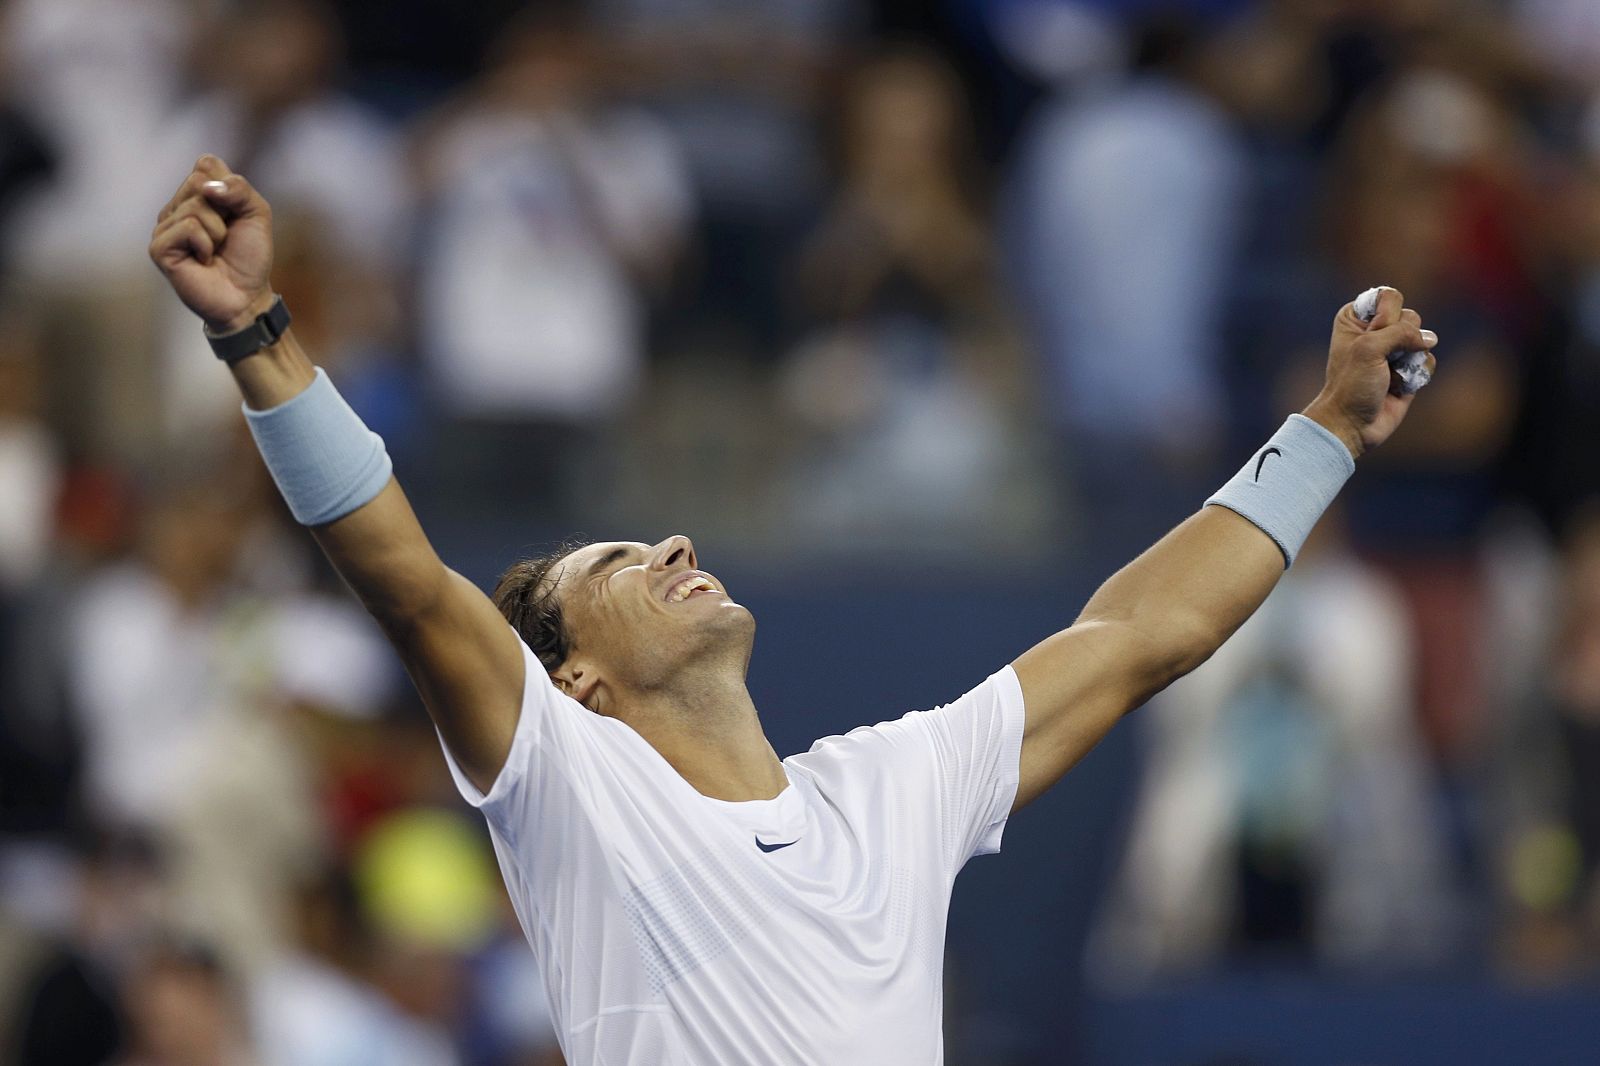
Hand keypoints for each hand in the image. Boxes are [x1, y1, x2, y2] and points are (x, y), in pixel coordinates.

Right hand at [149, 155, 274, 333]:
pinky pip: (187, 227)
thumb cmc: (250, 256)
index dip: (229, 186)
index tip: (236, 213)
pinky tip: (204, 260)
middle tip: (226, 236)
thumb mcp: (257, 213)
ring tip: (215, 251)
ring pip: (195, 207)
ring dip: (218, 231)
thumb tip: (207, 188)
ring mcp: (164, 227)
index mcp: (196, 195)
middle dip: (225, 210)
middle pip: (199, 182)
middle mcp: (176, 207)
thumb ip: (240, 189)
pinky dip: (205, 244)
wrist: (246, 296)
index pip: (205, 164)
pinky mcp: (159, 247)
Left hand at [1303, 286, 1437, 457]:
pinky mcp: (1408, 369)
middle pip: (1411, 316)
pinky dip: (1419, 373)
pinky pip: (1428, 360)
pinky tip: (1400, 386)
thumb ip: (1401, 332)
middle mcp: (1375, 330)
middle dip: (1401, 340)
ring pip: (1423, 338)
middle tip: (1381, 361)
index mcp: (1356, 318)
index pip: (1389, 296)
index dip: (1387, 316)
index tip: (1370, 337)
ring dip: (1410, 358)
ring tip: (1390, 375)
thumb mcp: (1368, 349)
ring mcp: (1393, 350)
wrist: (1352, 424)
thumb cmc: (1352, 385)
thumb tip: (1430, 338)